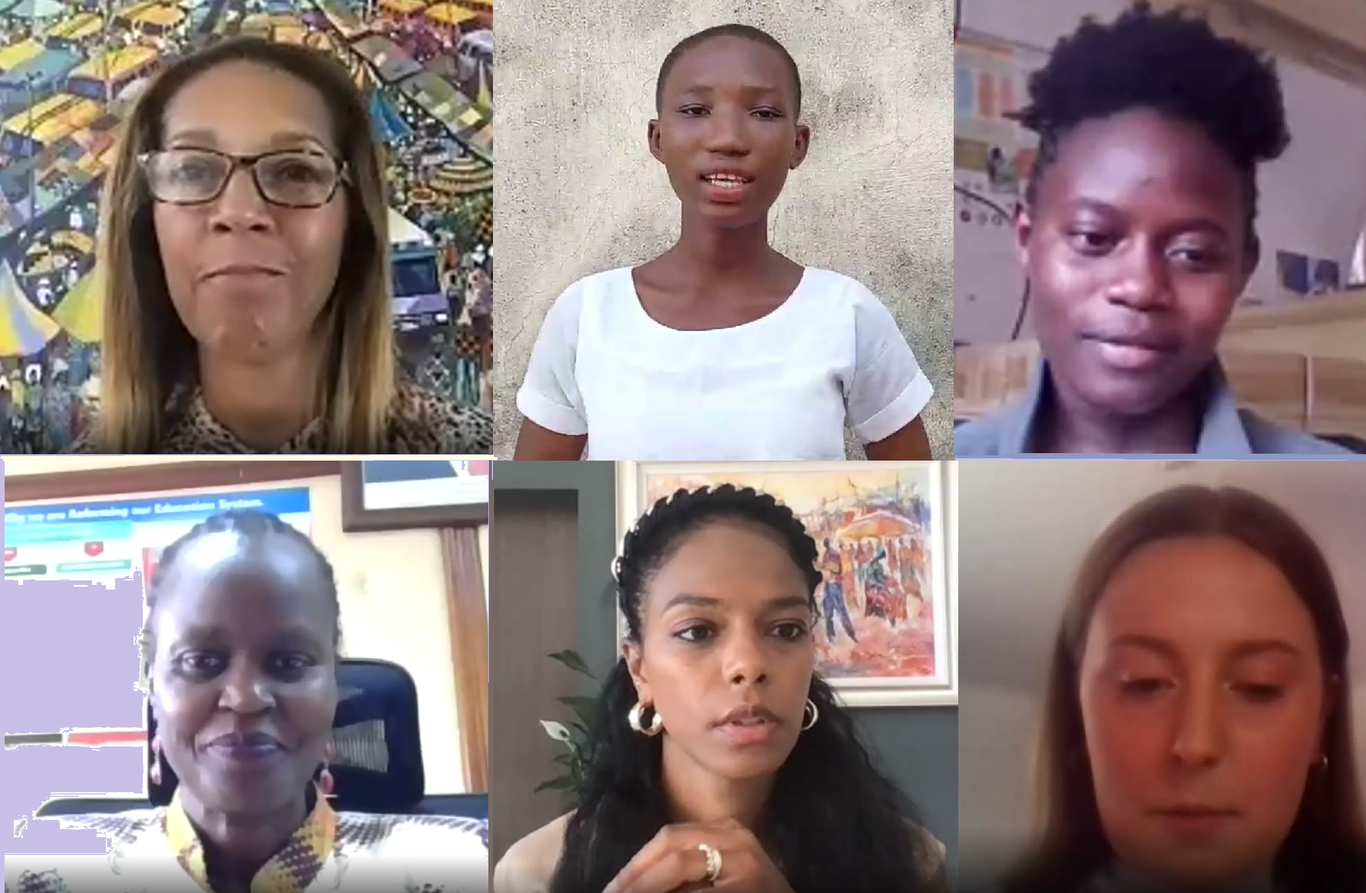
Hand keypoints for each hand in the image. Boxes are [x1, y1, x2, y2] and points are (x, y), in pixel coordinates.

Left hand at [603, 819, 793, 892]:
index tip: (612, 886)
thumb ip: (688, 870)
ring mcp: (746, 866)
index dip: (636, 863)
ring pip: (678, 868)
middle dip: (635, 874)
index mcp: (728, 831)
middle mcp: (738, 840)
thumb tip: (630, 883)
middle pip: (671, 845)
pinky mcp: (744, 891)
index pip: (670, 837)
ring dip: (645, 887)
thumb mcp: (721, 874)